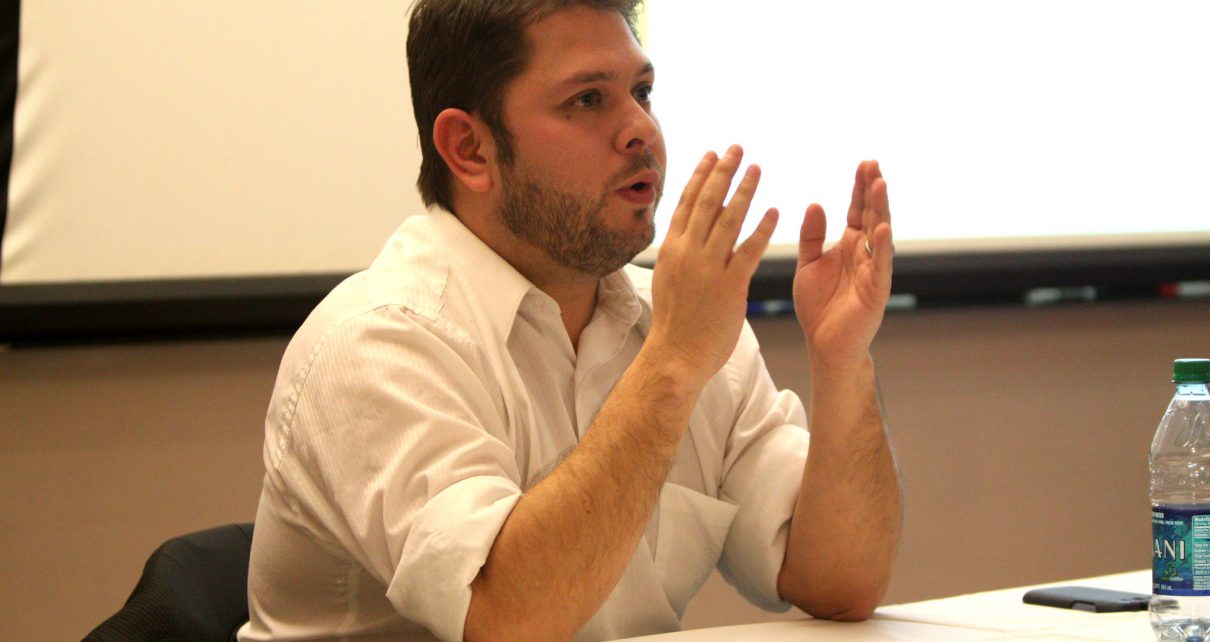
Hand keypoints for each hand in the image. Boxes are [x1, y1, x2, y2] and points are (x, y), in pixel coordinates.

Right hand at [648, 145, 777, 390]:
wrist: (675, 356)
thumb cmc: (674, 323)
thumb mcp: (668, 279)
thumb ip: (679, 254)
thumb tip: (684, 235)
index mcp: (672, 249)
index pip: (687, 203)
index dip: (701, 175)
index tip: (711, 154)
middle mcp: (689, 252)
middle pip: (708, 202)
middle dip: (723, 171)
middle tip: (737, 148)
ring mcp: (709, 267)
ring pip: (729, 219)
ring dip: (745, 190)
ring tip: (757, 169)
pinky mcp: (730, 285)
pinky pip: (749, 250)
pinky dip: (762, 228)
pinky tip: (775, 211)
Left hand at [793, 160, 892, 371]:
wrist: (823, 345)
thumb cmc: (818, 306)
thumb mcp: (808, 264)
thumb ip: (812, 236)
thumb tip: (816, 203)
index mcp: (849, 245)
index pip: (858, 210)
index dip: (860, 187)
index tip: (863, 163)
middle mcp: (865, 253)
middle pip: (872, 214)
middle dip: (873, 190)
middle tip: (873, 164)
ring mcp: (873, 270)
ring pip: (880, 234)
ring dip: (881, 209)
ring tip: (880, 184)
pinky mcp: (876, 290)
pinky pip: (881, 264)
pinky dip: (882, 245)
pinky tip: (881, 226)